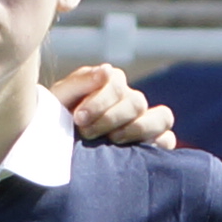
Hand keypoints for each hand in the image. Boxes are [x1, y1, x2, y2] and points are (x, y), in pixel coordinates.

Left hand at [58, 62, 178, 153]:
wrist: (54, 150)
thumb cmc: (56, 121)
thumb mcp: (59, 100)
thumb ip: (80, 82)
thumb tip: (107, 70)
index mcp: (109, 84)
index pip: (117, 84)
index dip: (99, 101)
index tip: (78, 118)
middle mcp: (130, 100)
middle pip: (137, 102)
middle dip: (110, 118)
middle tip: (86, 131)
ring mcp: (145, 121)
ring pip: (162, 117)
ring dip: (137, 128)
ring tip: (112, 140)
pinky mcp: (153, 144)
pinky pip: (168, 140)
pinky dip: (158, 143)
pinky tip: (135, 151)